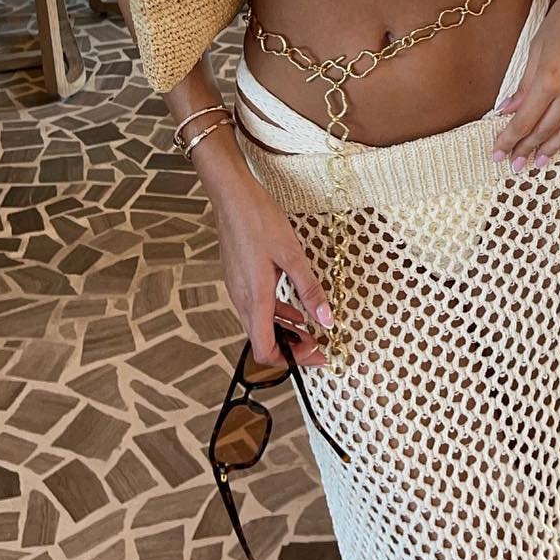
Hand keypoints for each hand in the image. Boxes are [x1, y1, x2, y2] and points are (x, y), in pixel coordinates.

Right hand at [196, 134, 333, 369]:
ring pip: (260, 325)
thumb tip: (326, 319)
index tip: (315, 356)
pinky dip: (276, 315)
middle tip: (317, 347)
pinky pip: (257, 308)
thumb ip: (310, 290)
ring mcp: (238, 290)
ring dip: (285, 332)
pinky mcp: (239, 279)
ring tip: (310, 330)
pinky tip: (294, 308)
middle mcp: (242, 299)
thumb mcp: (292, 255)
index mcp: (255, 299)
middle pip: (263, 342)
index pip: (266, 350)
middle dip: (292, 349)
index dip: (291, 361)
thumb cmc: (259, 221)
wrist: (232, 197)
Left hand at [492, 0, 559, 171]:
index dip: (509, 140)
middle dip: (526, 149)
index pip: (525, 121)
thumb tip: (507, 110)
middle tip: (513, 165)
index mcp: (551, 78)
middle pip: (545, 131)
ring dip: (551, 148)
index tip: (496, 153)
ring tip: (537, 161)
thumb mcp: (536, 47)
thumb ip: (523, 83)